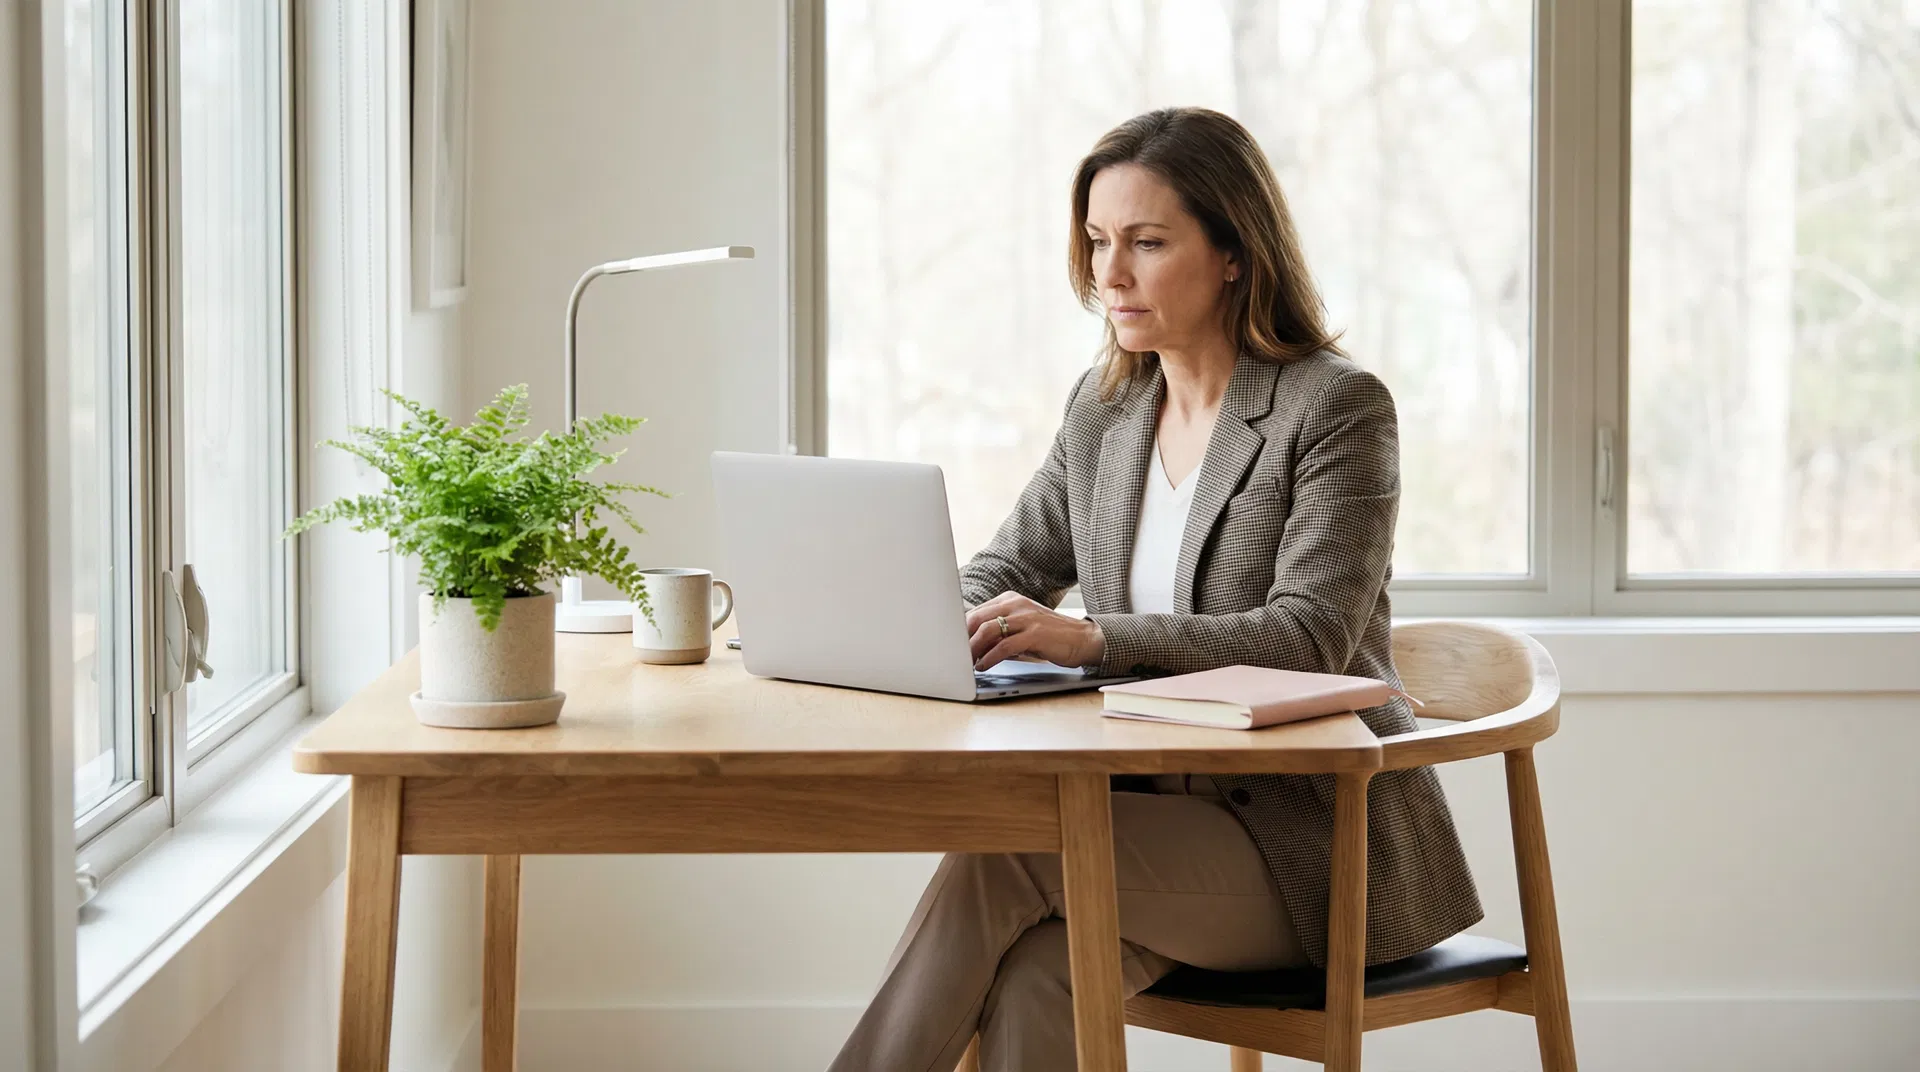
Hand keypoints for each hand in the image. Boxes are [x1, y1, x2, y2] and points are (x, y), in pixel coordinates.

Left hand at [965, 592, 1104, 670]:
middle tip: (953, 656)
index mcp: (1011, 600)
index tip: (951, 645)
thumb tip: (973, 645)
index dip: (960, 629)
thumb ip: (1000, 632)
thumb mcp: (1022, 628)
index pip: (977, 611)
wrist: (1082, 638)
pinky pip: (1005, 646)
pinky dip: (990, 658)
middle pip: (978, 618)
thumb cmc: (1049, 636)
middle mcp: (1017, 604)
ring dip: (973, 649)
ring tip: (966, 663)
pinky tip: (984, 666)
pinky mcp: (1035, 634)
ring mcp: (1027, 618)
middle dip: (962, 639)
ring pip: (988, 630)